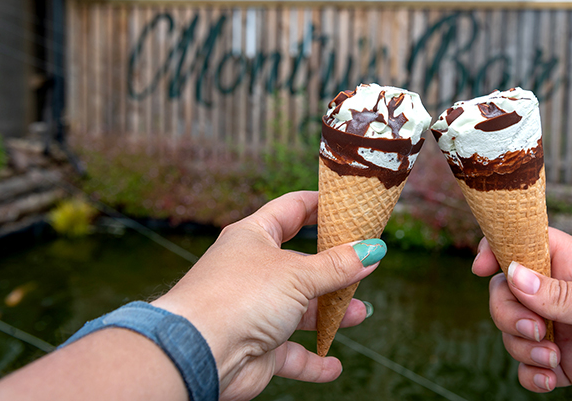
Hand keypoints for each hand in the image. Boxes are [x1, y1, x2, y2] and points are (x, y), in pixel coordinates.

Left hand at [152, 191, 382, 400]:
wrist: (198, 352)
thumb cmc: (239, 297)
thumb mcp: (298, 274)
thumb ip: (338, 265)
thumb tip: (373, 250)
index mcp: (254, 237)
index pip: (292, 209)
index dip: (320, 205)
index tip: (350, 204)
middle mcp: (253, 271)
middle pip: (302, 264)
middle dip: (334, 268)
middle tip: (365, 263)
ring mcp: (255, 310)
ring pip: (300, 310)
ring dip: (330, 313)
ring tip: (359, 313)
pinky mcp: (257, 348)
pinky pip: (291, 354)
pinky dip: (313, 362)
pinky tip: (334, 366)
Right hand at [473, 228, 571, 400]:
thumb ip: (563, 296)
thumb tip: (511, 274)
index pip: (528, 242)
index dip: (498, 248)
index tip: (480, 268)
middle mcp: (570, 294)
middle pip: (510, 291)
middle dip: (508, 311)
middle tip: (534, 330)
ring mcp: (571, 329)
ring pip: (517, 329)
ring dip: (521, 347)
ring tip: (553, 361)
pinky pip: (535, 365)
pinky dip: (532, 374)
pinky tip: (550, 380)